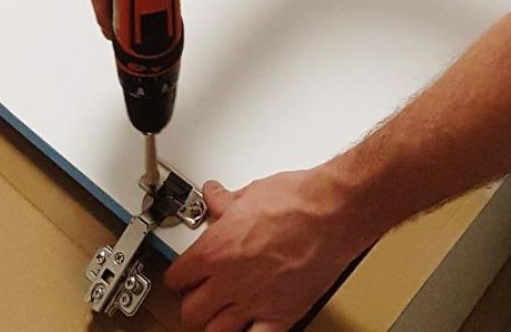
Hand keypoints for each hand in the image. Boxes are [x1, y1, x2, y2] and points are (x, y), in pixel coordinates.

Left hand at [165, 168, 362, 331]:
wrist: (333, 212)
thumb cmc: (297, 201)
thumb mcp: (251, 192)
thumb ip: (225, 202)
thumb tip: (214, 197)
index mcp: (216, 250)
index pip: (177, 277)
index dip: (178, 276)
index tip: (183, 274)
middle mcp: (230, 281)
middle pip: (191, 311)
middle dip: (192, 304)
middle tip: (199, 294)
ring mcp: (254, 303)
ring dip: (215, 323)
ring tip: (221, 313)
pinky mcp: (280, 316)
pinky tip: (250, 328)